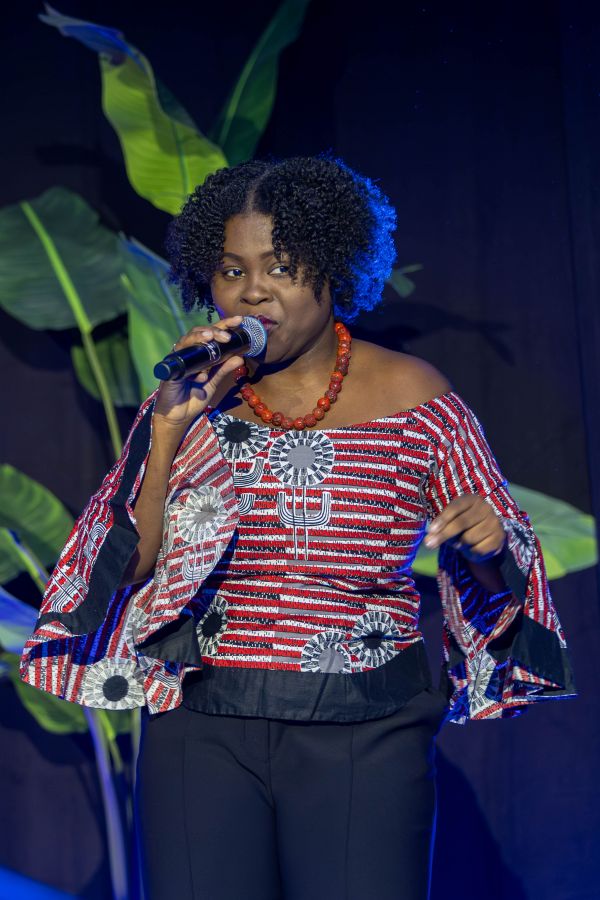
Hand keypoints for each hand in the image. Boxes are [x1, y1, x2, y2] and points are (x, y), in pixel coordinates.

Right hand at [153, 315, 244, 429]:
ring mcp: (177, 360)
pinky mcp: (170, 372)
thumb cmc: (193, 397)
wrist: (179, 416)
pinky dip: (193, 369)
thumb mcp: (213, 382)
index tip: (239, 321)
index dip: (224, 325)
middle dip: (213, 330)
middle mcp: (187, 353)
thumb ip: (224, 370)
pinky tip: (201, 375)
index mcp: (198, 353)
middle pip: (198, 333)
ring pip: (186, 341)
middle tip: (227, 336)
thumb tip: (240, 358)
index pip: (211, 334)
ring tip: (211, 338)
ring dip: (199, 338)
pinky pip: (180, 364)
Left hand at [424, 494, 506, 561]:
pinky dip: (470, 552)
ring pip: (468, 538)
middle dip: (444, 534)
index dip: (442, 519)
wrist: (486, 537)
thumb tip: (428, 540)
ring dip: (460, 545)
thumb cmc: (464, 526)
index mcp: (472, 499)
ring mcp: (494, 523)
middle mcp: (485, 508)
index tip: (431, 530)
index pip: (455, 508)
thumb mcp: (451, 522)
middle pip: (461, 523)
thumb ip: (439, 528)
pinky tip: (472, 548)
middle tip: (430, 545)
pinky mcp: (499, 538)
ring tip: (461, 542)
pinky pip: (478, 549)